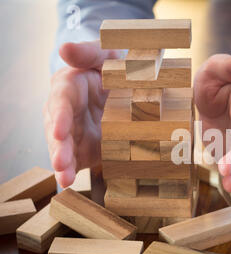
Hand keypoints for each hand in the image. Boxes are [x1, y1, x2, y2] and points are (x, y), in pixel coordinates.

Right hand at [43, 41, 118, 187]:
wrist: (127, 88)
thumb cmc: (112, 68)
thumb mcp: (105, 55)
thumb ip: (88, 53)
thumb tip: (64, 48)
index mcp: (69, 87)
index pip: (61, 101)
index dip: (59, 116)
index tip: (58, 130)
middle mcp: (66, 112)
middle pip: (57, 130)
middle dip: (58, 147)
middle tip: (61, 162)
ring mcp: (73, 132)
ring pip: (63, 148)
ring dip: (62, 163)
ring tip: (64, 176)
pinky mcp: (83, 148)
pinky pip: (75, 161)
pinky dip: (71, 171)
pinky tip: (67, 182)